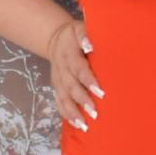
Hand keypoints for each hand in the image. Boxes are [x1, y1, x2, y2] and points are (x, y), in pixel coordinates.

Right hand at [48, 17, 102, 131]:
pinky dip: (67, 115)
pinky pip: (60, 102)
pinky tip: (77, 125)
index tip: (100, 93)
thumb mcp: (79, 28)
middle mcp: (63, 69)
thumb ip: (85, 35)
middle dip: (82, 101)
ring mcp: (58, 80)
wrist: (55, 39)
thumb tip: (91, 45)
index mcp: (69, 55)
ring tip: (85, 126)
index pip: (79, 69)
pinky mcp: (57, 88)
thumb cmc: (75, 36)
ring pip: (64, 98)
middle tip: (95, 113)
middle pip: (71, 87)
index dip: (88, 81)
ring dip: (74, 113)